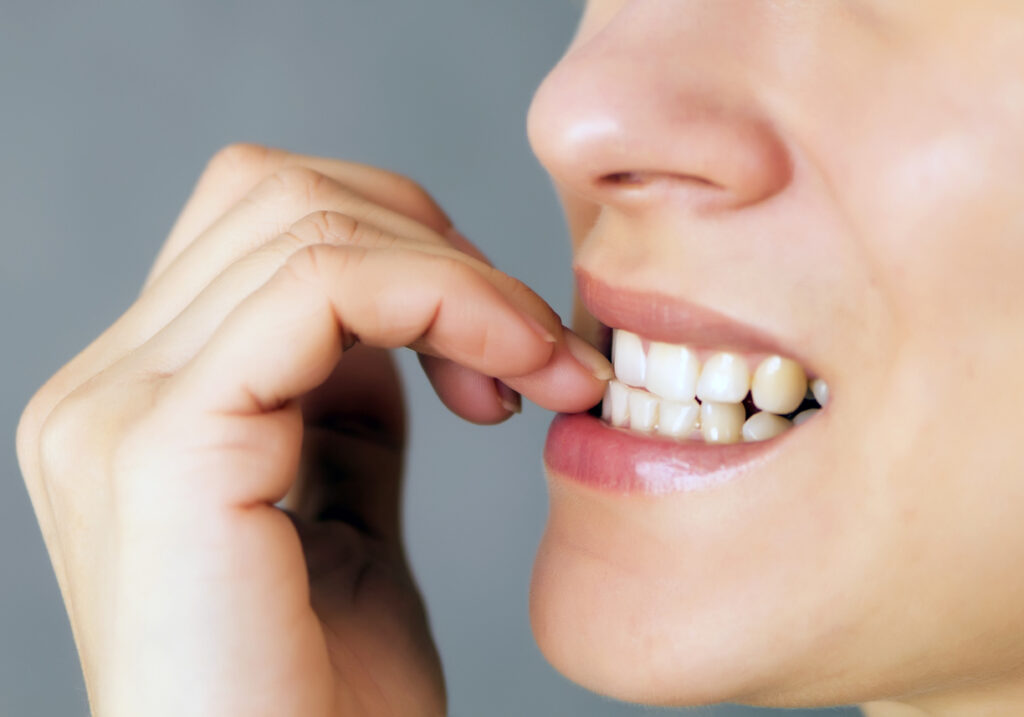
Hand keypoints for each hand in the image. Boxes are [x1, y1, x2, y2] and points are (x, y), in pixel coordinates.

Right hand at [16, 144, 609, 715]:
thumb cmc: (328, 703)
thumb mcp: (345, 519)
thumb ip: (346, 413)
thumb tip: (388, 322)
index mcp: (142, 402)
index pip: (266, 225)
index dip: (410, 252)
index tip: (511, 346)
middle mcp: (105, 391)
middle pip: (280, 194)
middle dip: (437, 246)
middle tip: (532, 346)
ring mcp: (119, 410)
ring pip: (306, 219)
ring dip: (461, 276)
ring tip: (539, 369)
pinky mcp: (163, 445)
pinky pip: (324, 286)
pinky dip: (446, 300)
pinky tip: (512, 375)